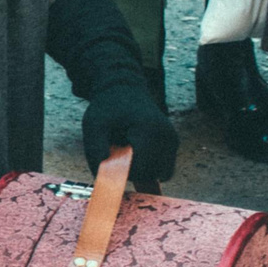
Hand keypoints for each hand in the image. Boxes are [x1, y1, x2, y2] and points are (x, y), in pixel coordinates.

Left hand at [82, 76, 177, 190]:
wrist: (124, 91)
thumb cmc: (107, 110)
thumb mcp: (93, 125)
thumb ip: (95, 149)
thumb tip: (105, 172)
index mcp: (150, 130)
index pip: (140, 169)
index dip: (122, 170)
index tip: (111, 155)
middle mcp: (168, 137)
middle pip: (150, 175)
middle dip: (131, 171)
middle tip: (118, 150)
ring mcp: (173, 141)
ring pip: (157, 175)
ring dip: (140, 170)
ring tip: (127, 149)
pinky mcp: (173, 145)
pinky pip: (162, 170)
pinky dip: (148, 167)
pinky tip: (137, 152)